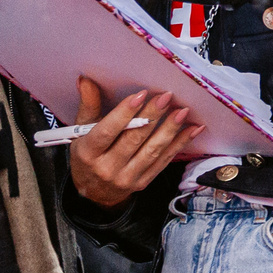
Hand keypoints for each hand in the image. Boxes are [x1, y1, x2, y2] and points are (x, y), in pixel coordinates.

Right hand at [67, 79, 199, 209]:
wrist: (93, 193)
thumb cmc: (87, 156)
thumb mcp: (80, 132)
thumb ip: (88, 105)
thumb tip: (86, 79)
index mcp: (88, 153)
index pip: (106, 132)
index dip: (124, 113)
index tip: (141, 94)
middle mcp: (106, 168)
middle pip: (133, 139)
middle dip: (152, 116)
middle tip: (166, 97)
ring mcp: (126, 178)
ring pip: (151, 151)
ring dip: (169, 130)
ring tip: (182, 111)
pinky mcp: (143, 182)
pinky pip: (164, 161)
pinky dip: (179, 144)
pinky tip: (192, 129)